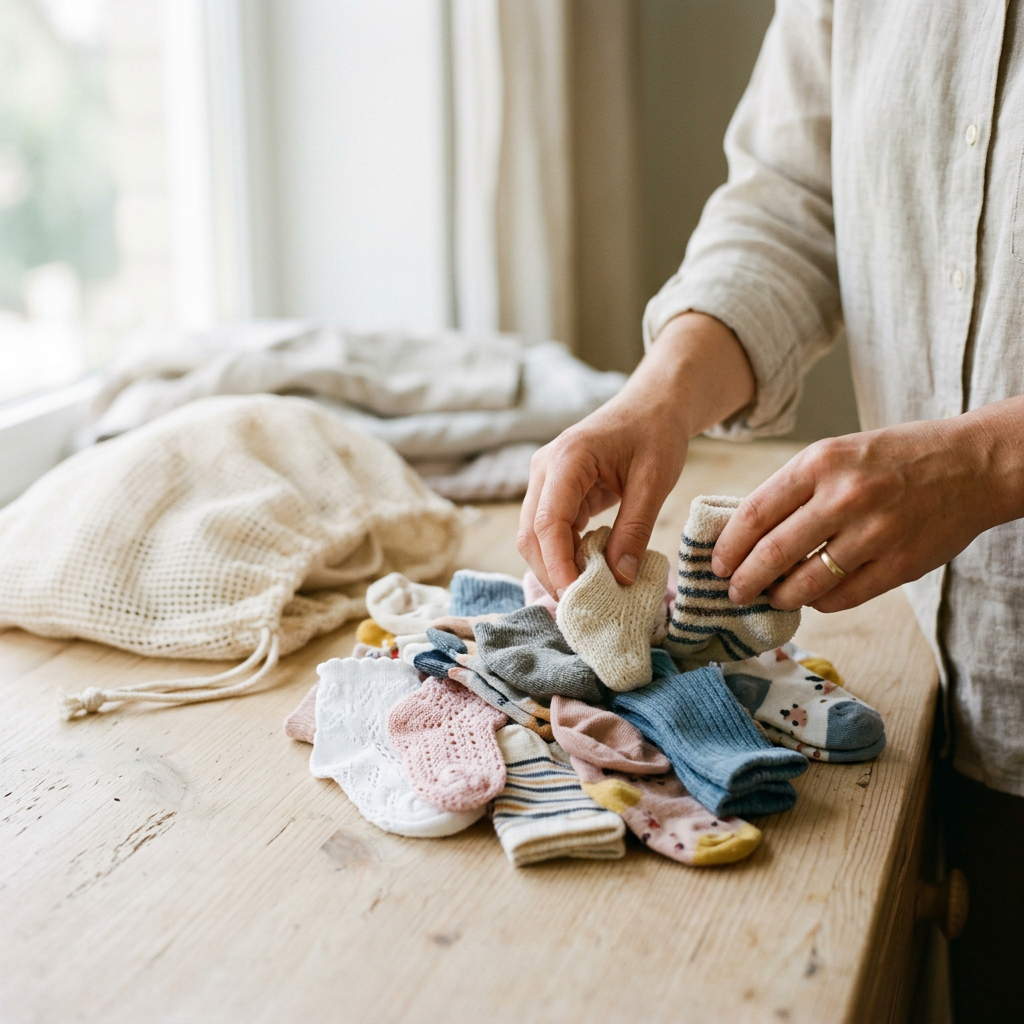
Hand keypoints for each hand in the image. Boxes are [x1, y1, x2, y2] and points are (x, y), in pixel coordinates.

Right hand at [517, 313, 755, 597]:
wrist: (653, 404)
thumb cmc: (656, 433)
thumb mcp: (655, 480)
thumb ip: (635, 529)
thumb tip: (620, 579)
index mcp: (567, 459)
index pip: (548, 524)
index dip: (558, 566)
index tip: (578, 599)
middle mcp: (544, 470)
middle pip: (530, 535)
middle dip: (552, 574)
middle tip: (584, 608)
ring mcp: (545, 480)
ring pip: (534, 537)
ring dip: (556, 568)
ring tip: (588, 596)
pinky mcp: (554, 491)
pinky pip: (550, 531)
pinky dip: (564, 556)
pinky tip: (589, 574)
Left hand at [712, 411, 1016, 612]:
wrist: (973, 464)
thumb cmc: (893, 458)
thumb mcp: (838, 453)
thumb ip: (795, 489)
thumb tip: (746, 533)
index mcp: (821, 462)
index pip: (755, 513)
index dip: (729, 545)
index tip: (717, 563)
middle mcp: (845, 496)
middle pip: (774, 552)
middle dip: (745, 580)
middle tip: (734, 592)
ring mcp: (874, 533)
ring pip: (806, 582)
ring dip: (780, 596)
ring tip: (770, 597)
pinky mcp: (900, 564)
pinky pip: (843, 596)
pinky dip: (819, 602)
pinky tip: (812, 597)